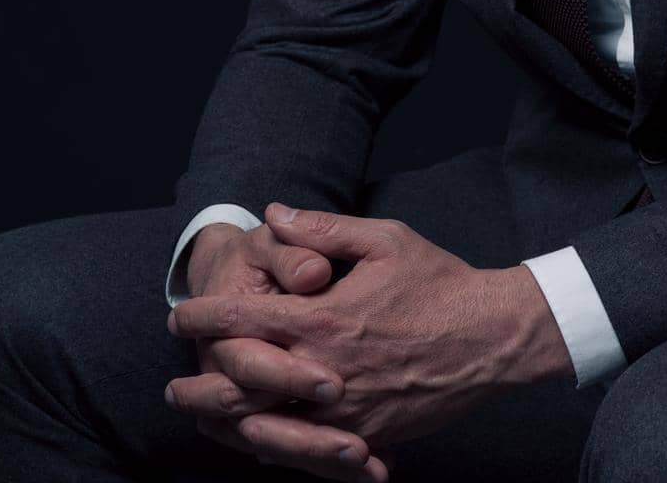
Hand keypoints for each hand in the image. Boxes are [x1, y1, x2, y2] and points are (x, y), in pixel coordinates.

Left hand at [166, 204, 573, 468]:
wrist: (492, 339)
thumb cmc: (439, 283)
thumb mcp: (385, 239)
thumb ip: (324, 228)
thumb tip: (274, 213)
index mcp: (326, 321)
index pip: (245, 322)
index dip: (205, 317)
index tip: (181, 313)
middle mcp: (326, 374)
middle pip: (242, 388)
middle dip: (201, 385)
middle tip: (173, 385)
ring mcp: (345, 415)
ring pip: (268, 430)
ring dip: (227, 423)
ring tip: (204, 417)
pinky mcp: (366, 437)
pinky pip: (307, 453)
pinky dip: (273, 448)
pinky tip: (258, 439)